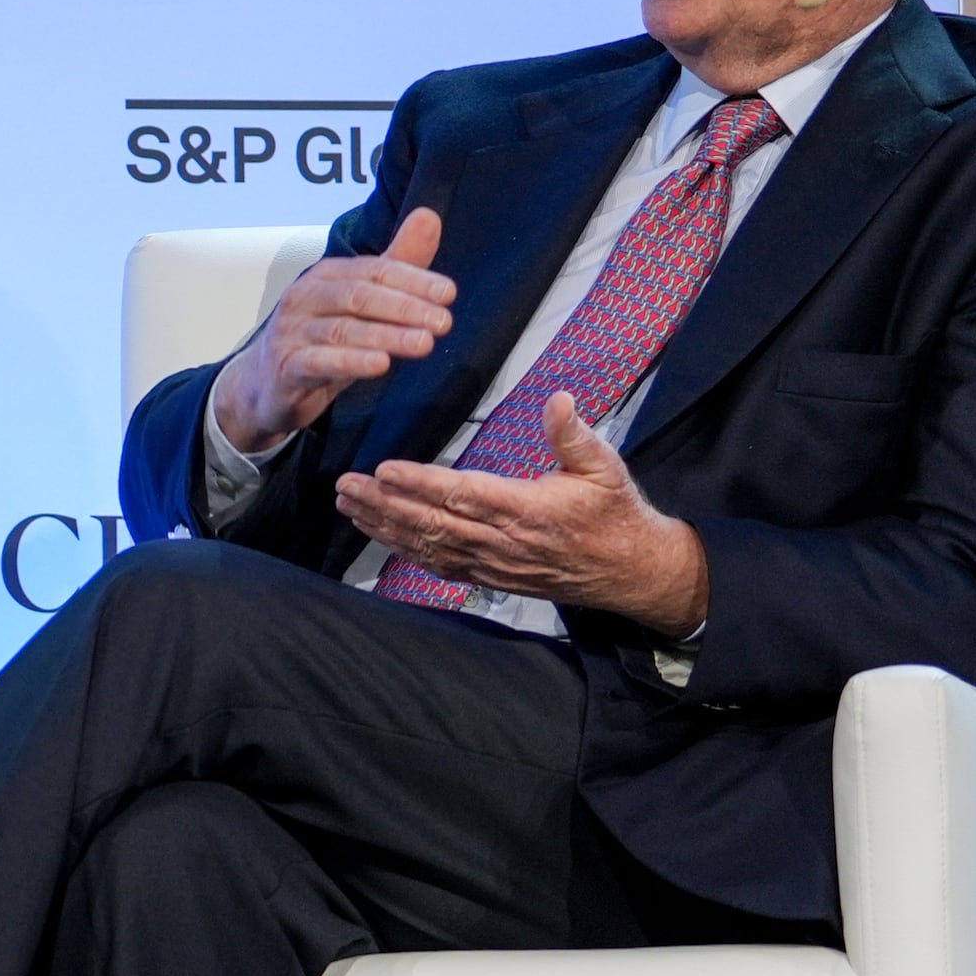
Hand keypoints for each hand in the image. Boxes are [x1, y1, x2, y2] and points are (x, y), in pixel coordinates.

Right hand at [210, 208, 458, 455]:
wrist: (267, 385)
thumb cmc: (320, 339)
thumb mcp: (361, 302)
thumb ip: (397, 263)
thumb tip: (428, 215)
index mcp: (326, 276)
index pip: (373, 270)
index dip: (412, 279)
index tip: (448, 293)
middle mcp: (305, 298)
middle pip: (358, 296)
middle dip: (404, 307)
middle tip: (443, 322)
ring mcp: (292, 333)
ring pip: (342, 330)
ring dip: (386, 336)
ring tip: (424, 344)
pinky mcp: (286, 368)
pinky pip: (318, 362)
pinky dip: (351, 362)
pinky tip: (380, 365)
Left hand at [337, 394, 712, 630]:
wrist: (630, 570)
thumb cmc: (615, 513)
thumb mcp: (606, 467)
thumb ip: (576, 435)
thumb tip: (560, 399)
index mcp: (527, 509)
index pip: (463, 494)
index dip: (420, 483)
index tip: (384, 469)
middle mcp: (502, 540)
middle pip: (431, 521)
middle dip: (383, 503)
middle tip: (346, 484)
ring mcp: (492, 563)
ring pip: (427, 545)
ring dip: (383, 526)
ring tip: (348, 505)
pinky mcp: (488, 576)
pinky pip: (437, 565)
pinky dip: (403, 550)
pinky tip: (378, 535)